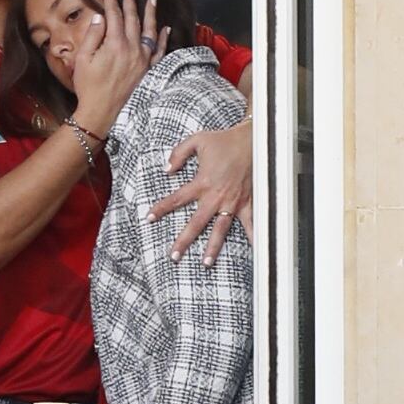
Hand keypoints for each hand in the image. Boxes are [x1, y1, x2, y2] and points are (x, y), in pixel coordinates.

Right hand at [68, 0, 160, 143]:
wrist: (102, 114)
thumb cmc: (88, 88)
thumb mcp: (82, 60)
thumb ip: (92, 36)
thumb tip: (100, 17)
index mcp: (114, 44)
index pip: (114, 14)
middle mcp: (132, 49)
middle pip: (132, 18)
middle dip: (130, 0)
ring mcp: (143, 60)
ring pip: (149, 31)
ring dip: (150, 14)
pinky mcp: (148, 71)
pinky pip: (159, 51)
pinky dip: (163, 39)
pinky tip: (165, 29)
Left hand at [149, 115, 253, 263]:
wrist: (254, 140)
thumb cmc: (225, 140)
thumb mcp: (197, 140)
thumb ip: (179, 153)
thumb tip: (167, 169)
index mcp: (202, 182)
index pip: (177, 199)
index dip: (161, 208)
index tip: (149, 218)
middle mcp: (216, 196)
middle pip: (196, 223)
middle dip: (184, 240)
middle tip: (174, 256)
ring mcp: (233, 202)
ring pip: (221, 229)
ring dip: (213, 247)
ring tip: (206, 263)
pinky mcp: (248, 202)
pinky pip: (251, 222)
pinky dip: (254, 237)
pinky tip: (254, 251)